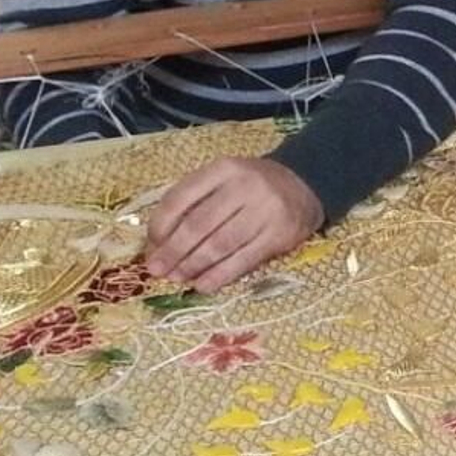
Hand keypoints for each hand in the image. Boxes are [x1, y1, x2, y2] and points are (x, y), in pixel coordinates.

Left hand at [144, 157, 323, 291]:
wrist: (303, 185)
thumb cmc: (252, 186)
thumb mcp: (223, 181)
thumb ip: (194, 203)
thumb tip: (159, 243)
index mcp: (223, 169)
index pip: (181, 197)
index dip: (161, 224)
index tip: (152, 244)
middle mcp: (244, 186)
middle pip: (199, 224)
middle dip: (173, 251)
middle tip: (156, 270)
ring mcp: (264, 211)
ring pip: (220, 244)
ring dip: (193, 265)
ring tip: (177, 278)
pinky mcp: (278, 235)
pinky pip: (243, 260)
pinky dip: (220, 275)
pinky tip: (203, 285)